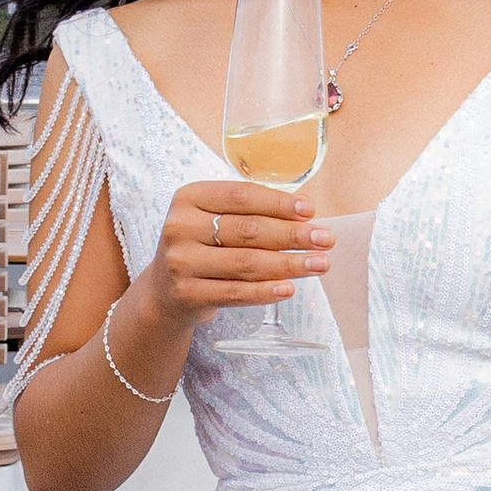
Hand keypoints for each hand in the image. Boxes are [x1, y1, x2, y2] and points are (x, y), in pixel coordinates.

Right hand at [145, 178, 334, 327]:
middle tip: (325, 239)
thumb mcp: (213, 220)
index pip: (241, 196)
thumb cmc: (202, 248)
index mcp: (189, 198)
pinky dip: (266, 291)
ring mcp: (180, 262)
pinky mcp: (187, 294)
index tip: (310, 210)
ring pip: (246, 263)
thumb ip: (250, 212)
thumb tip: (304, 213)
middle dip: (292, 235)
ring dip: (289, 264)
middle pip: (248, 230)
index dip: (278, 203)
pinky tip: (289, 288)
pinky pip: (236, 293)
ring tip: (319, 264)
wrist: (165, 292)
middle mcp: (180, 227)